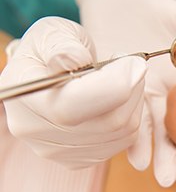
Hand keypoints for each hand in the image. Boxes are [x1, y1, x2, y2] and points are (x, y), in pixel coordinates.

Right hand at [0, 17, 146, 166]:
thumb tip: (75, 60)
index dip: (113, 85)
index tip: (134, 62)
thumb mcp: (54, 32)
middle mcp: (34, 130)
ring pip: (122, 132)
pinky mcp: (79, 159)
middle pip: (106, 122)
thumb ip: (62, 44)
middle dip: (132, 88)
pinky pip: (125, 141)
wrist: (50, 73)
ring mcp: (57, 150)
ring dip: (135, 101)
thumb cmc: (54, 48)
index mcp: (23, 95)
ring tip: (126, 77)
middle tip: (134, 64)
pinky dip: (133, 116)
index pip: (71, 106)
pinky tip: (121, 98)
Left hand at [73, 0, 175, 186]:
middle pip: (174, 132)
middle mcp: (162, 94)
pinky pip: (124, 114)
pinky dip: (130, 135)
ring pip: (149, 129)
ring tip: (163, 179)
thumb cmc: (154, 8)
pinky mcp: (113, 85)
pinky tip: (135, 158)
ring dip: (157, 154)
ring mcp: (137, 92)